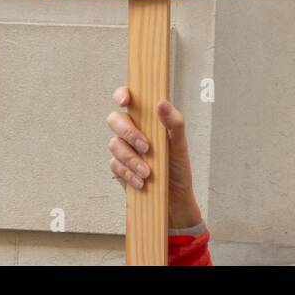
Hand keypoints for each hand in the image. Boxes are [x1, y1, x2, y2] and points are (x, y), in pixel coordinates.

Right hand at [107, 86, 201, 228]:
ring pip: (114, 144)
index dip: (122, 94)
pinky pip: (115, 166)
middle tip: (146, 147)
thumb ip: (174, 122)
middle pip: (114, 120)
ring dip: (131, 159)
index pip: (128, 98)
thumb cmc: (178, 167)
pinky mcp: (119, 167)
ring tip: (148, 172)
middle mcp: (132, 130)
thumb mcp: (180, 144)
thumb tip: (162, 103)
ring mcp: (123, 149)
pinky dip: (129, 174)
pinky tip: (142, 182)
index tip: (125, 101)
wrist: (175, 199)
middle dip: (129, 133)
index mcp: (146, 119)